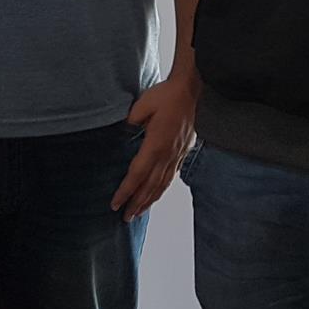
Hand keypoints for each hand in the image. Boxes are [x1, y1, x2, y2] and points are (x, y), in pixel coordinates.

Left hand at [109, 69, 198, 221]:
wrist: (192, 90)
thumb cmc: (167, 95)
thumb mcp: (142, 105)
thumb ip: (131, 122)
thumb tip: (123, 132)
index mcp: (155, 145)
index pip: (137, 175)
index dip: (126, 191)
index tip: (116, 204)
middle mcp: (167, 155)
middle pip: (150, 186)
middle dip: (137, 204)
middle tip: (125, 218)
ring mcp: (176, 155)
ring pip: (162, 184)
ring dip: (150, 200)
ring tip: (139, 212)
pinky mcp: (182, 151)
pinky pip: (171, 176)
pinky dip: (162, 189)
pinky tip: (157, 194)